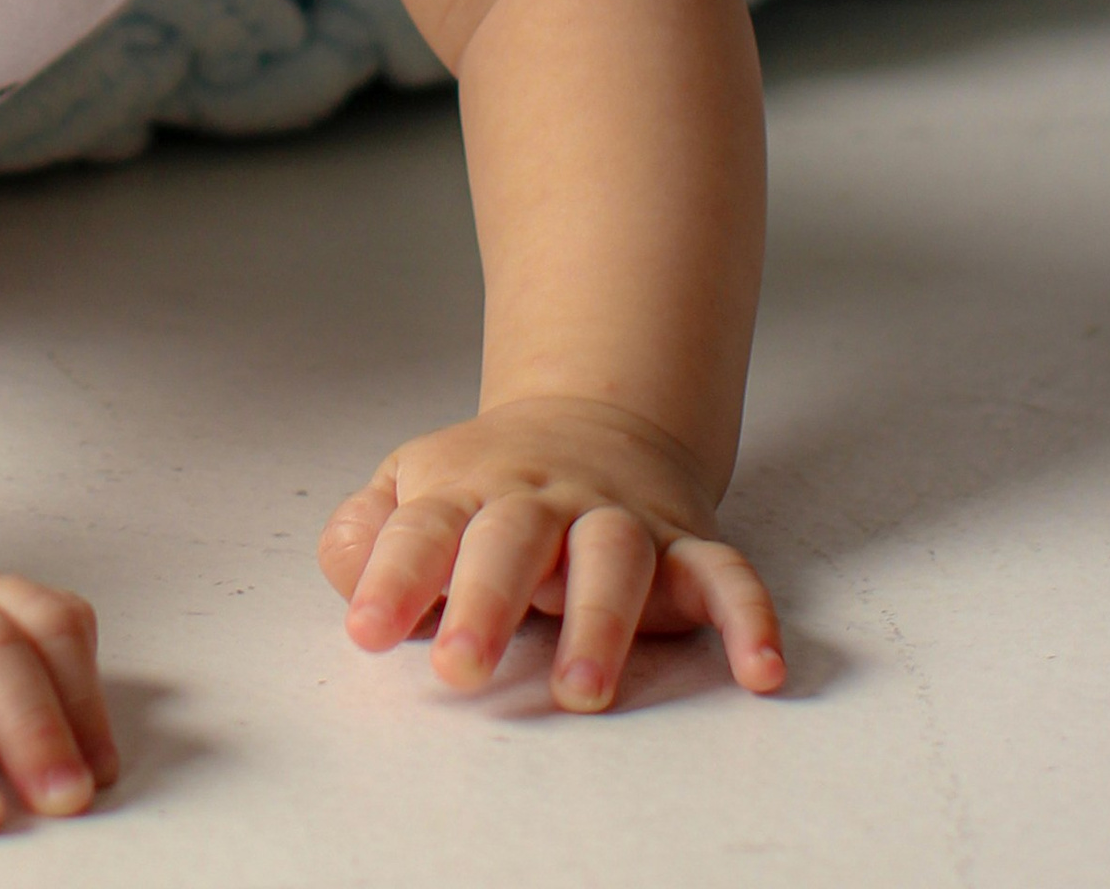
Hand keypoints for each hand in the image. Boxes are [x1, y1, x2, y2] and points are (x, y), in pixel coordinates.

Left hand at [320, 398, 784, 709]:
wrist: (593, 417)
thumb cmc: (489, 483)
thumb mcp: (411, 489)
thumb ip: (366, 537)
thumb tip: (351, 577)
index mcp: (467, 491)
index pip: (422, 529)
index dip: (392, 577)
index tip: (366, 632)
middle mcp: (543, 500)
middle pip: (513, 541)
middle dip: (487, 603)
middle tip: (459, 667)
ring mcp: (617, 518)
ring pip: (613, 558)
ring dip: (600, 623)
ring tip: (581, 692)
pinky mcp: (685, 544)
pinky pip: (724, 574)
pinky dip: (747, 616)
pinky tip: (758, 668)